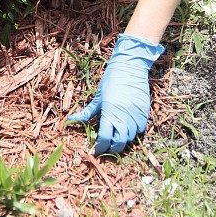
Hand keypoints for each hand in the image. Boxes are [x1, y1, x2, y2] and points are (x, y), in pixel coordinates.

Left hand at [66, 33, 164, 155]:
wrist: (130, 67)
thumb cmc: (111, 79)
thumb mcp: (98, 96)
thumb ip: (87, 112)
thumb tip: (71, 119)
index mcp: (110, 112)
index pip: (105, 138)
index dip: (100, 147)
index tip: (96, 150)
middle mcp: (124, 117)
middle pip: (119, 143)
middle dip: (112, 148)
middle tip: (106, 146)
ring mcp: (136, 115)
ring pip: (130, 137)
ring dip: (123, 139)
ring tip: (116, 133)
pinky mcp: (145, 113)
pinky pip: (140, 129)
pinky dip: (134, 131)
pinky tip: (127, 125)